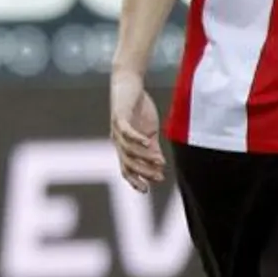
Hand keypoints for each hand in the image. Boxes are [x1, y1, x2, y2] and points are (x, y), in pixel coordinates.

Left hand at [110, 72, 164, 192]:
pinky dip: (137, 138)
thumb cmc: (138, 109)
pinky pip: (126, 131)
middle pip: (127, 163)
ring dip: (144, 157)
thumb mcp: (149, 131)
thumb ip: (152, 148)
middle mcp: (118, 141)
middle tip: (159, 178)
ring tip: (160, 162)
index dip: (134, 180)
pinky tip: (148, 141)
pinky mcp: (120, 117)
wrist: (129, 85)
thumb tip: (159, 164)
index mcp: (125, 146)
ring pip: (128, 150)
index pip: (126, 168)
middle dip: (143, 173)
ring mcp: (117, 130)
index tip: (146, 190)